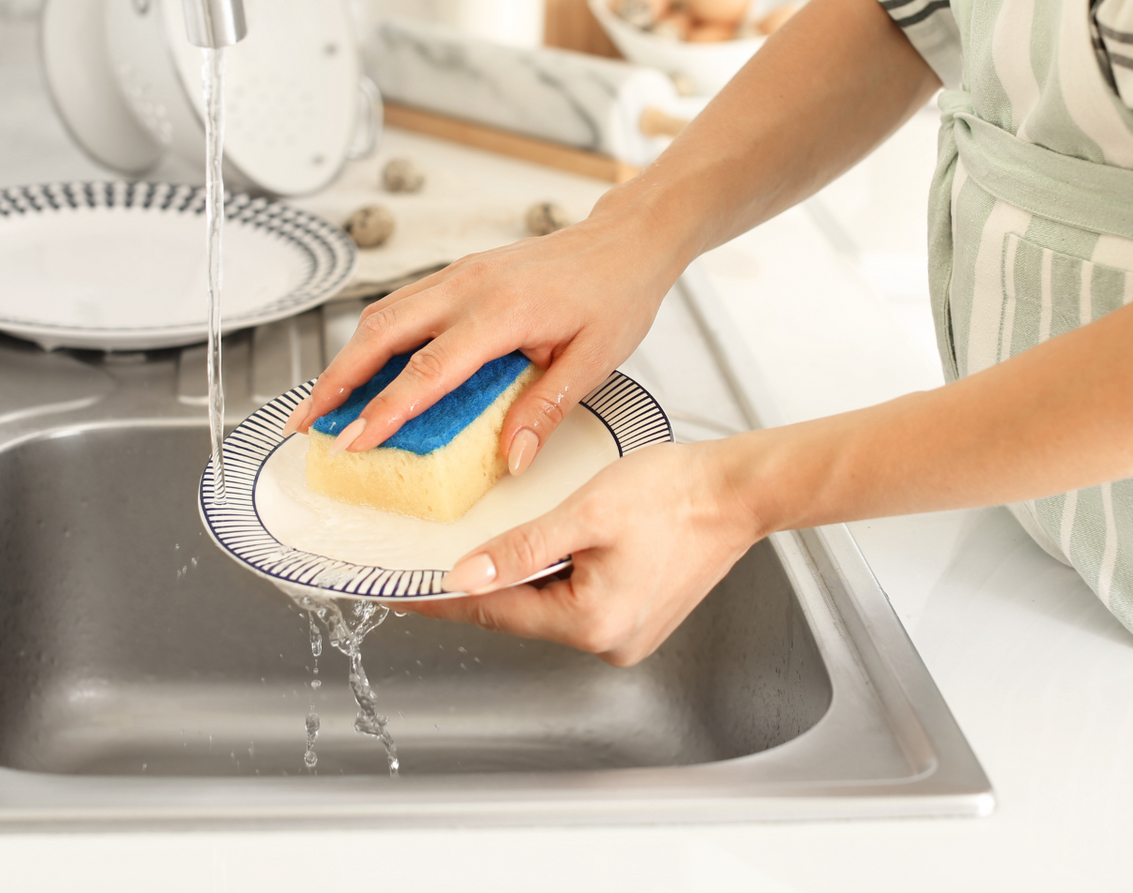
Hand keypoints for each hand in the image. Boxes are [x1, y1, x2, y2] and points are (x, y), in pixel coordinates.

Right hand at [284, 206, 684, 471]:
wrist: (624, 243)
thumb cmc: (614, 297)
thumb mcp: (593, 362)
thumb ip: (545, 410)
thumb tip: (510, 459)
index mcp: (501, 311)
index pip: (428, 369)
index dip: (385, 410)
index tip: (352, 442)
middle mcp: (468, 286)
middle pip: (380, 334)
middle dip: (335, 381)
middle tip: (306, 425)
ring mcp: (458, 275)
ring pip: (382, 316)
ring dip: (345, 359)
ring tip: (321, 404)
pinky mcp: (458, 274)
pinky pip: (402, 306)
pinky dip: (371, 340)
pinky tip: (362, 369)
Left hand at [397, 440, 762, 665]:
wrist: (737, 491)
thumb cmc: (675, 493)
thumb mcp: (585, 512)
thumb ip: (520, 549)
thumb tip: (462, 578)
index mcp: (592, 623)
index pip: (492, 611)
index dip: (438, 597)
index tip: (394, 589)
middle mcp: (609, 641)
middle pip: (519, 612)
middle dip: (479, 583)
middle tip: (429, 557)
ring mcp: (626, 634)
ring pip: (547, 605)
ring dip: (519, 577)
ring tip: (484, 546)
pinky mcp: (638, 617)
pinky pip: (576, 600)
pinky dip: (553, 577)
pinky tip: (545, 549)